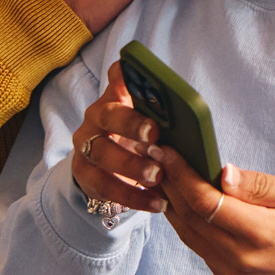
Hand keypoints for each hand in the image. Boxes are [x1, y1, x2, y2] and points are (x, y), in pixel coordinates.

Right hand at [72, 64, 167, 214]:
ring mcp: (86, 144)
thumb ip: (164, 117)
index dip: (126, 72)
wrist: (107, 168)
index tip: (138, 72)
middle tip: (154, 135)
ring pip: (102, 152)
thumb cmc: (140, 138)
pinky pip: (104, 186)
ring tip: (157, 175)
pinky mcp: (82, 172)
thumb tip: (192, 119)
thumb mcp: (151, 123)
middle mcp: (97, 115)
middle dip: (131, 124)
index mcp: (118, 95)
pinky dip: (132, 196)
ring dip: (131, 165)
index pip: (118, 75)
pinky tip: (156, 202)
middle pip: (108, 114)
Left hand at [152, 145, 274, 274]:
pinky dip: (186, 220)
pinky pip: (198, 246)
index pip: (205, 203)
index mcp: (260, 236)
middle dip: (169, 183)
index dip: (181, 174)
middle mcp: (240, 261)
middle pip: (189, 218)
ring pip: (188, 234)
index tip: (166, 148)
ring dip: (172, 201)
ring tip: (161, 170)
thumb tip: (222, 172)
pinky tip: (182, 197)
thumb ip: (260, 185)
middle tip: (154, 152)